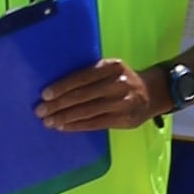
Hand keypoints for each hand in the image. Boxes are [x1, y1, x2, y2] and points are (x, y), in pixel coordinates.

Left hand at [34, 57, 162, 134]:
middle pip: (82, 95)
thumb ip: (91, 74)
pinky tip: (63, 127)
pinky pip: (95, 124)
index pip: (82, 77)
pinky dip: (76, 126)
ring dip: (64, 117)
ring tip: (48, 122)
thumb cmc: (122, 80)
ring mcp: (123, 103)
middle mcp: (118, 84)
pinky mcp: (124, 119)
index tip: (45, 94)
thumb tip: (58, 87)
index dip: (62, 86)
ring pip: (87, 111)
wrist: (152, 93)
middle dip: (58, 104)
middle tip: (40, 111)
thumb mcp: (111, 69)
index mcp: (112, 66)